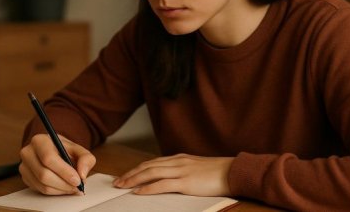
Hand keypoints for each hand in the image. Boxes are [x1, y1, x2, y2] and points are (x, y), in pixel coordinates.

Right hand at [19, 134, 95, 194]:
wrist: (54, 152)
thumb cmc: (65, 150)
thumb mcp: (79, 150)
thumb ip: (86, 159)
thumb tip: (82, 175)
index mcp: (40, 141)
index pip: (48, 158)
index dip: (64, 171)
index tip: (77, 180)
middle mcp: (28, 153)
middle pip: (43, 174)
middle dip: (64, 183)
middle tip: (77, 187)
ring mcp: (24, 166)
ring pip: (42, 185)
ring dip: (61, 189)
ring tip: (73, 188)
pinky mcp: (25, 178)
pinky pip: (40, 190)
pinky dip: (55, 192)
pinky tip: (64, 187)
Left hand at [114, 153, 233, 196]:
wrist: (233, 171)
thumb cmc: (218, 173)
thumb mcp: (197, 168)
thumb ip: (184, 170)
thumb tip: (172, 178)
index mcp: (180, 158)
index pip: (153, 162)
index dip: (137, 169)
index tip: (126, 175)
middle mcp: (178, 161)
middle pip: (148, 166)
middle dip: (130, 174)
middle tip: (117, 182)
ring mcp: (181, 171)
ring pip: (151, 173)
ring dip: (134, 179)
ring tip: (122, 186)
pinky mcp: (186, 182)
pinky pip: (162, 184)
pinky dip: (147, 188)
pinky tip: (138, 192)